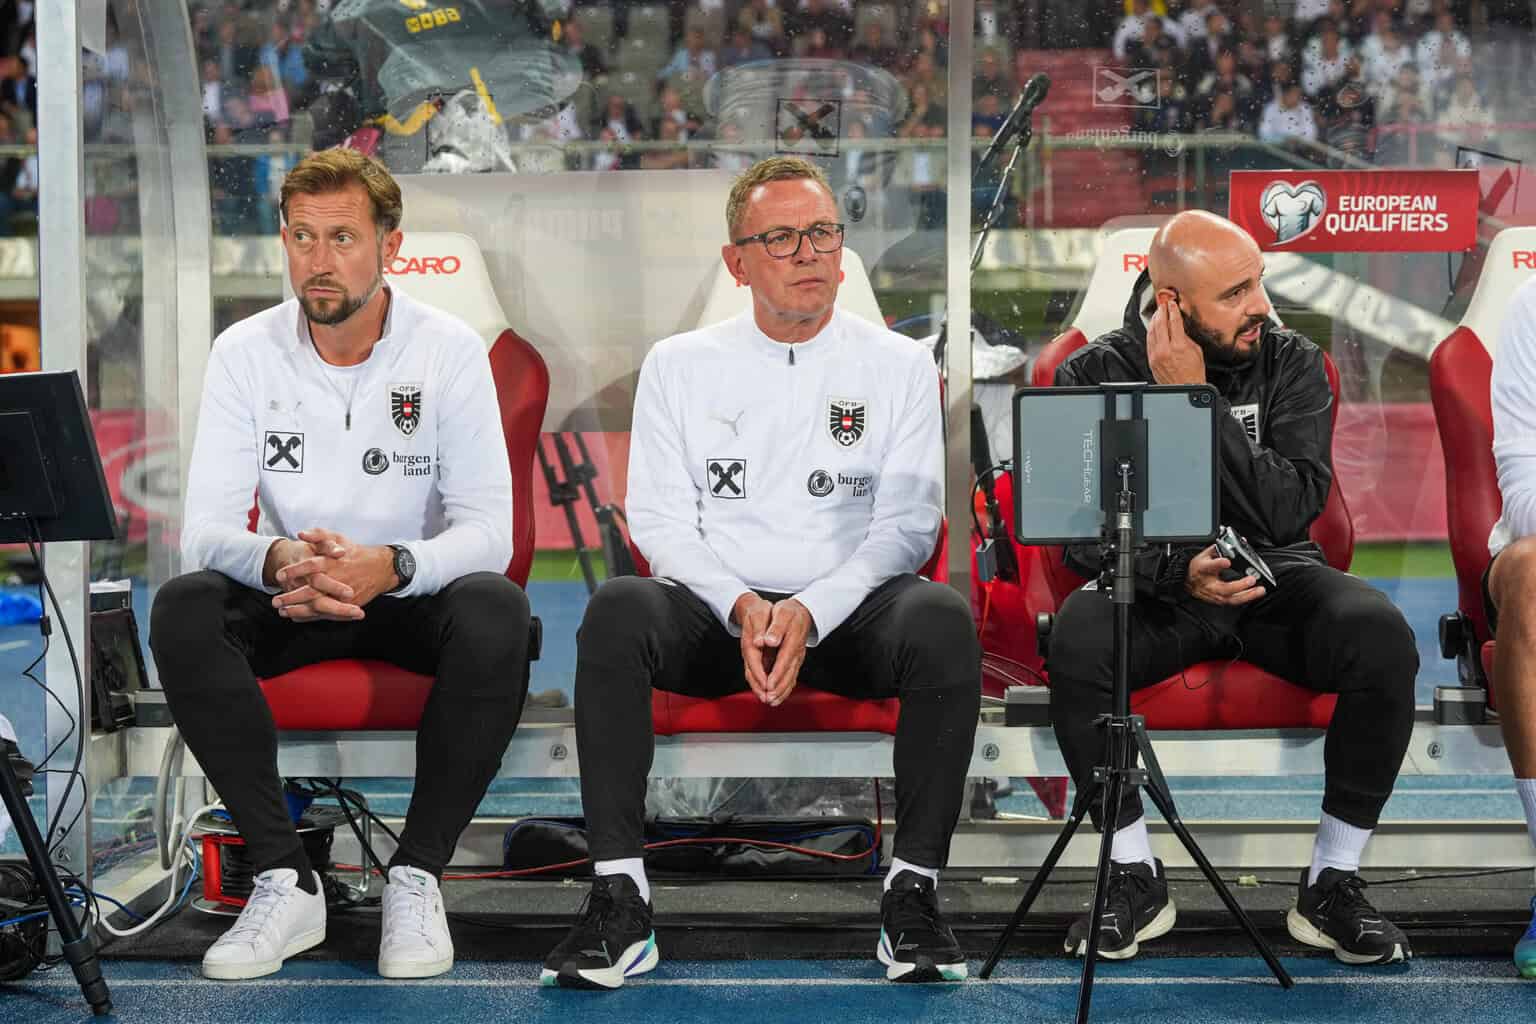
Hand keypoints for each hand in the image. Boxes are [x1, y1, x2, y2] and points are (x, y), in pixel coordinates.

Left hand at [270, 529, 395, 621]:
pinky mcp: (347, 606)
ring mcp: (343, 596)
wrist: (381, 568)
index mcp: (333, 562)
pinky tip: (296, 617)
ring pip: (318, 606)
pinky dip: (310, 617)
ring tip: (282, 611)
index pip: (312, 566)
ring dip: (298, 610)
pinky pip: (327, 614)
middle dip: (292, 597)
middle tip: (276, 601)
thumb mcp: (338, 538)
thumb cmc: (355, 552)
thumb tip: (301, 534)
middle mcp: (337, 580)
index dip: (295, 571)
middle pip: (312, 591)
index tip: (280, 576)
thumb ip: (319, 535)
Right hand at [732, 592, 774, 700]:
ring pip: (756, 677)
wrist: (753, 609)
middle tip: (770, 699)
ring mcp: (754, 657)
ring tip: (772, 701)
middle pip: (752, 674)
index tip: (767, 685)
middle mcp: (750, 653)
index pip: (753, 662)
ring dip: (762, 690)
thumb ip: (760, 629)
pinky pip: (762, 674)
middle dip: (761, 688)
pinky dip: (767, 684)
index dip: (760, 675)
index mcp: (750, 643)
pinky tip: (777, 692)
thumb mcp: (760, 614)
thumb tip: (760, 642)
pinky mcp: (759, 659)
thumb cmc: (758, 611)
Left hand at [760, 599, 812, 705]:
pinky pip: (791, 677)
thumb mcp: (782, 613)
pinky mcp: (795, 661)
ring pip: (791, 677)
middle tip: (768, 699)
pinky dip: (785, 688)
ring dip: (782, 691)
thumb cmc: (789, 612)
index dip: (777, 673)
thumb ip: (776, 628)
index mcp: (792, 640)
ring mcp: (797, 658)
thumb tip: (768, 641)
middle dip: (778, 687)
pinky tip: (779, 696)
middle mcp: (797, 652)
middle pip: (788, 673)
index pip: (784, 659)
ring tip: (772, 702)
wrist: (802, 612)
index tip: (768, 685)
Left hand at [1147, 294, 1205, 384]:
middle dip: (1161, 312)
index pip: (1173, 322)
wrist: (1185, 388)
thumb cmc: (1193, 373)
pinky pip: (1148, 342)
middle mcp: (1165, 350)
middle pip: (1160, 324)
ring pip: (1152, 332)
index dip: (1172, 310)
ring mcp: (1156, 355)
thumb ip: (1186, 337)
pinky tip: (1152, 327)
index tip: (1171, 303)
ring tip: (1157, 313)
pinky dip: (1150, 332)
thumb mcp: (1196, 351)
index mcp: (1179, 346)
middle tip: (1162, 304)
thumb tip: (1179, 327)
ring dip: (1154, 320)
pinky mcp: (1151, 360)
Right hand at [1185, 544, 1265, 605]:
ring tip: (1260, 590)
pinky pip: (1234, 602)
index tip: (1227, 561)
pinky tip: (1255, 594)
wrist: (1188, 581)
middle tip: (1252, 579)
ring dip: (1247, 595)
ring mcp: (1214, 595)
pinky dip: (1246, 598)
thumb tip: (1233, 541)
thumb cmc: (1197, 568)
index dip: (1218, 564)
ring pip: (1231, 599)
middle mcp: (1208, 584)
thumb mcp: (1204, 554)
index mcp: (1202, 569)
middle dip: (1239, 585)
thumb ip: (1218, 548)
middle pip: (1224, 589)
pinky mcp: (1219, 601)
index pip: (1208, 567)